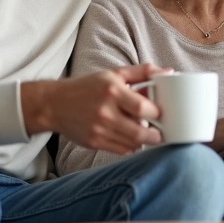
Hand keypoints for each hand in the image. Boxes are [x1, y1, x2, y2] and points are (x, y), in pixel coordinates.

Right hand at [22, 64, 168, 154]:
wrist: (55, 104)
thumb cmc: (88, 87)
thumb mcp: (114, 73)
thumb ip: (142, 72)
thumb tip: (168, 73)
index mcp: (112, 90)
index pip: (143, 107)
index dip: (157, 113)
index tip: (162, 113)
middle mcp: (105, 112)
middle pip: (140, 131)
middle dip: (156, 135)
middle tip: (161, 132)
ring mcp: (98, 130)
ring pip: (132, 143)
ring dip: (144, 141)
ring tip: (149, 135)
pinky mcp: (94, 143)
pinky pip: (121, 150)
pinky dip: (131, 146)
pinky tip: (132, 139)